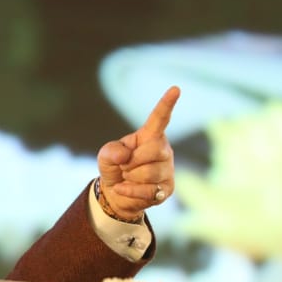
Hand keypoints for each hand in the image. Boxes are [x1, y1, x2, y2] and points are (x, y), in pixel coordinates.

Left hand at [96, 85, 178, 221]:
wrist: (116, 193)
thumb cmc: (115, 167)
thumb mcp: (106, 155)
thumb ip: (110, 151)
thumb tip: (124, 156)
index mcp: (149, 135)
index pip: (159, 118)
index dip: (167, 104)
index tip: (176, 88)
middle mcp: (163, 149)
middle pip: (154, 150)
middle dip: (132, 161)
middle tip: (124, 166)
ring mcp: (167, 169)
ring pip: (149, 172)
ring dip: (130, 177)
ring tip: (128, 177)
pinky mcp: (167, 188)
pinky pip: (147, 190)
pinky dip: (129, 191)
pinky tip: (123, 189)